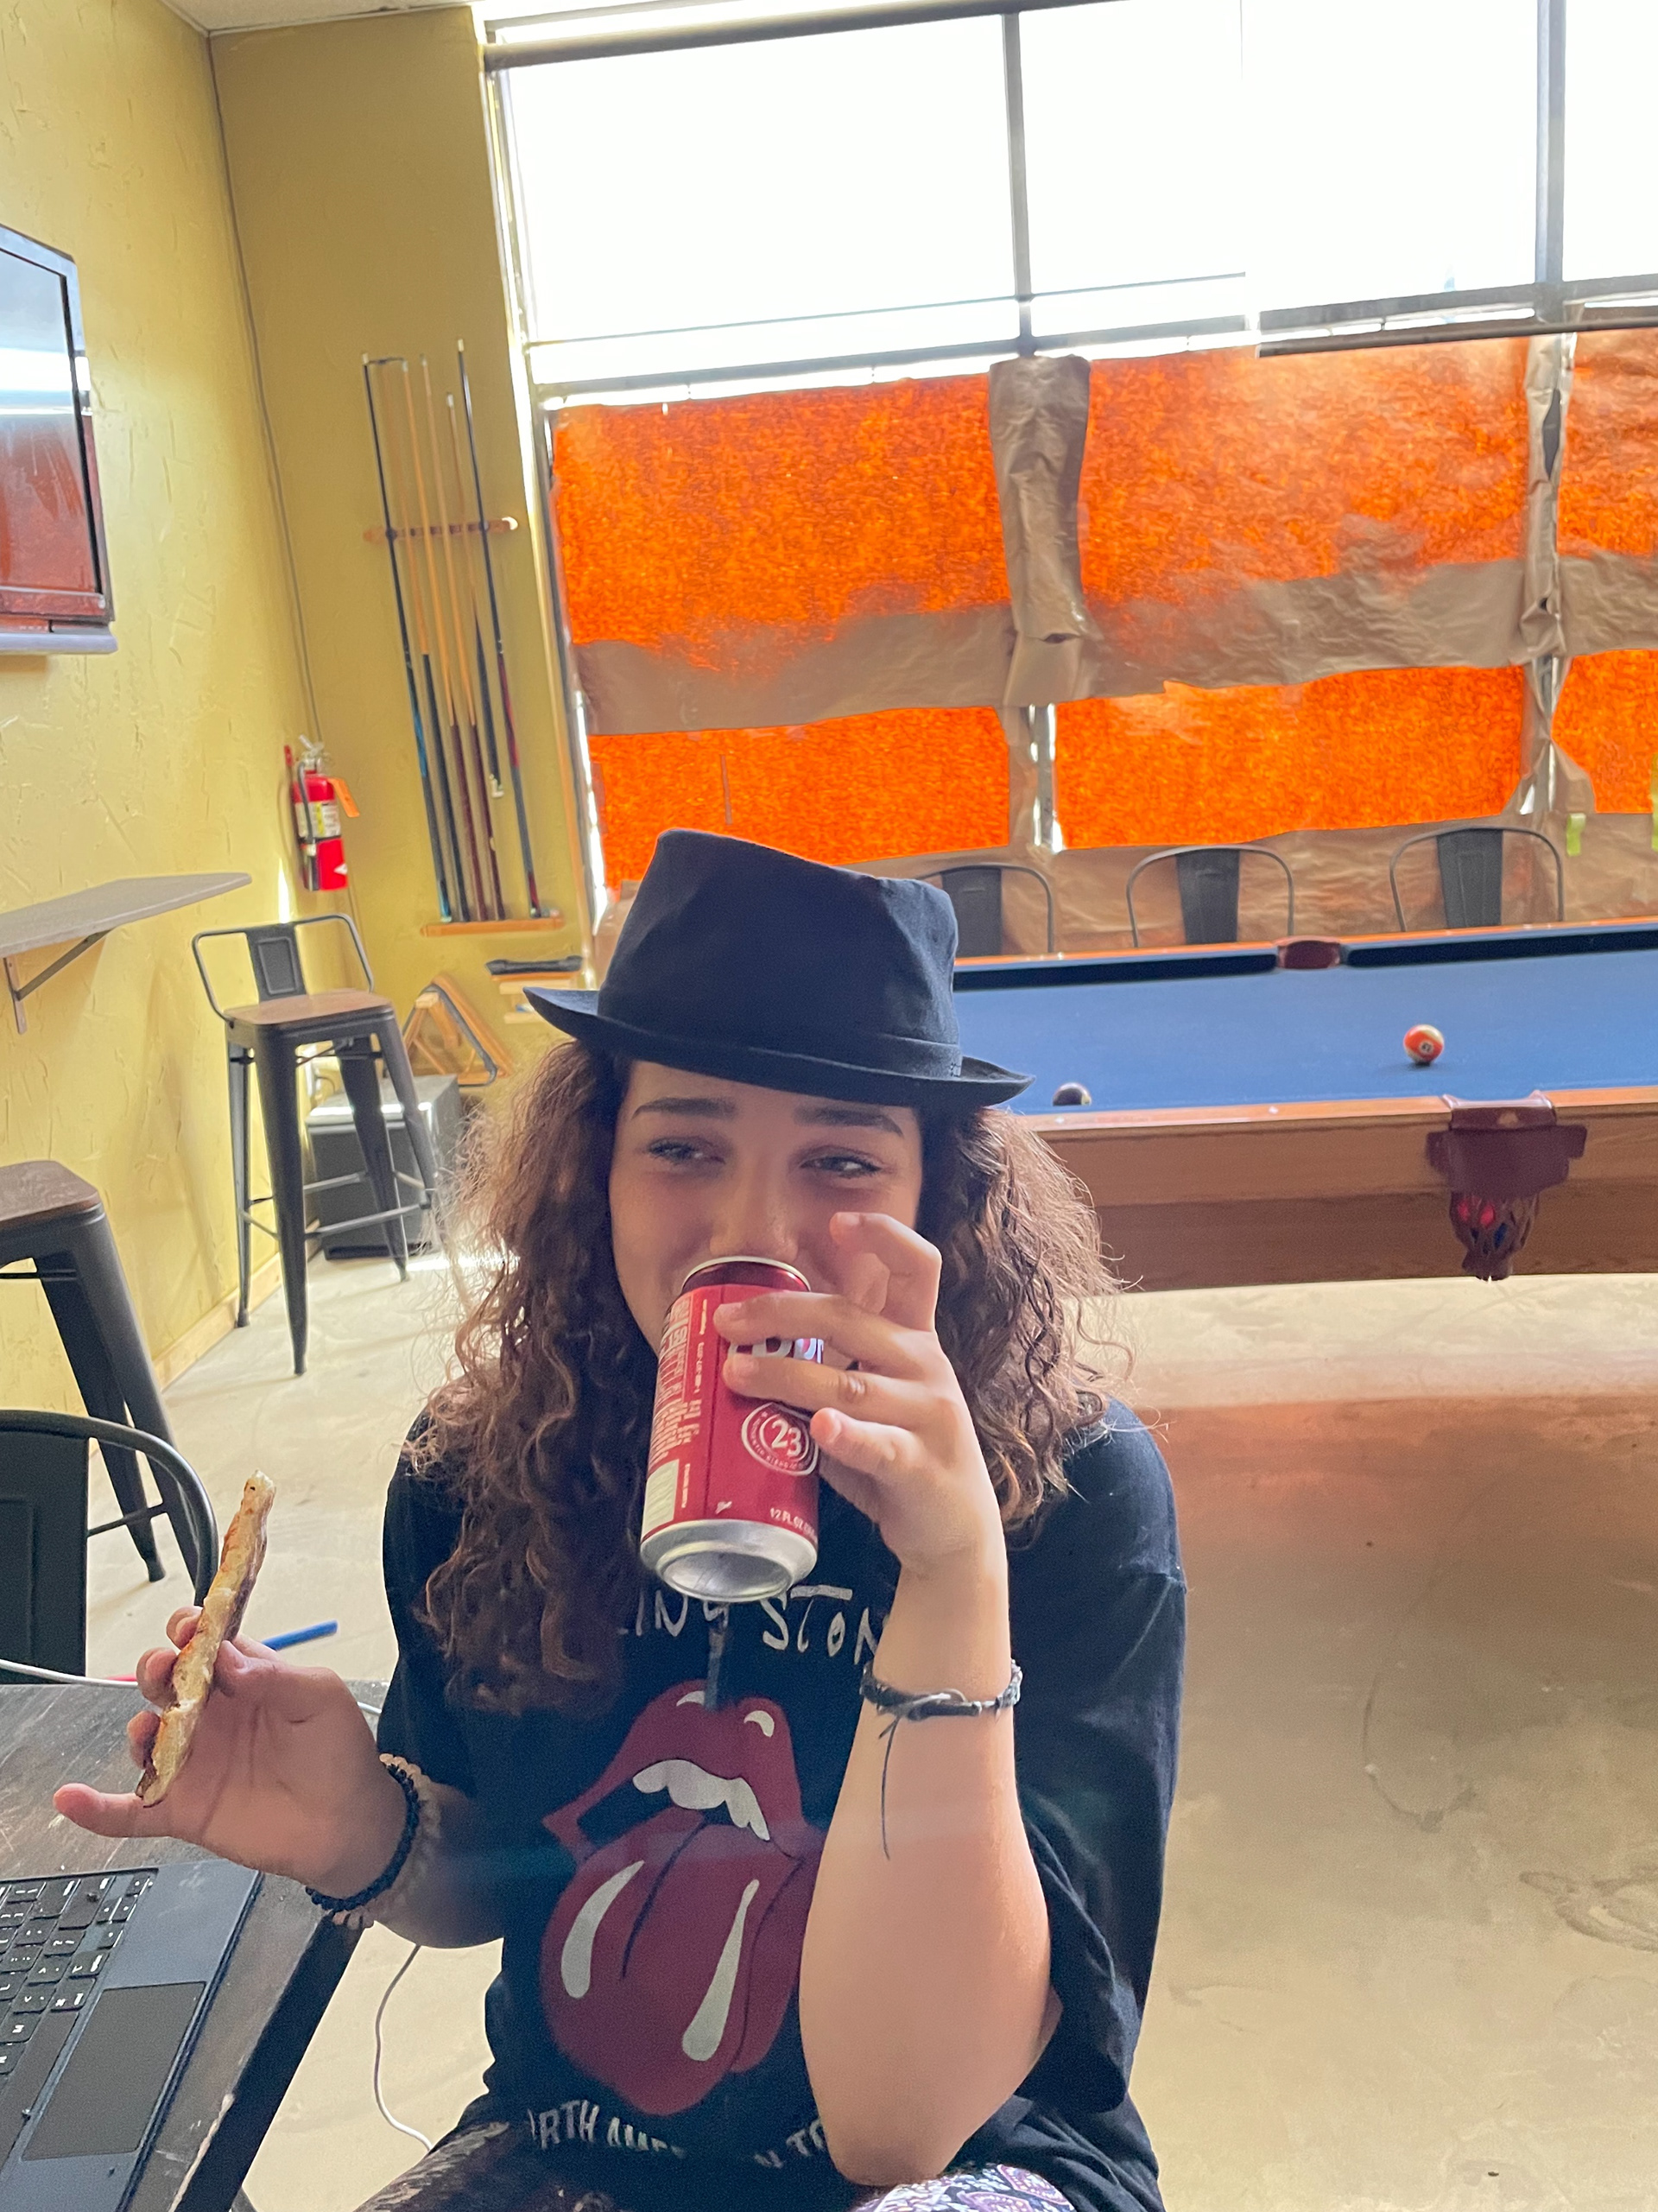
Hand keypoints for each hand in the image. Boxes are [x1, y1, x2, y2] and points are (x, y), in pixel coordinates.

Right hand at [53, 1609, 408, 1897]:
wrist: (349, 1824)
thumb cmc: (340, 1753)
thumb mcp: (320, 1697)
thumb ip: (275, 1675)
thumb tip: (227, 1656)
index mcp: (244, 1680)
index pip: (204, 1644)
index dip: (189, 1631)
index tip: (188, 1629)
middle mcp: (211, 1717)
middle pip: (164, 1682)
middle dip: (155, 1669)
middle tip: (166, 1673)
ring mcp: (194, 1763)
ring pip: (143, 1737)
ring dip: (136, 1728)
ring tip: (149, 1731)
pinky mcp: (184, 1810)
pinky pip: (130, 1811)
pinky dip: (96, 1809)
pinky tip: (72, 1799)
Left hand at [715, 1213, 1004, 1580]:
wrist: (952, 1531)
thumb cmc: (897, 1454)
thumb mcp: (872, 1396)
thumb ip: (829, 1365)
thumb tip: (743, 1344)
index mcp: (915, 1340)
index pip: (916, 1269)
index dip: (883, 1235)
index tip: (838, 1221)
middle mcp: (927, 1366)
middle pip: (850, 1319)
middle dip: (782, 1314)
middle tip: (726, 1321)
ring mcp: (928, 1415)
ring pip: (848, 1384)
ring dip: (785, 1377)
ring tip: (735, 1374)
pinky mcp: (921, 1465)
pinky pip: (878, 1446)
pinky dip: (846, 1437)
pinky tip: (819, 1429)